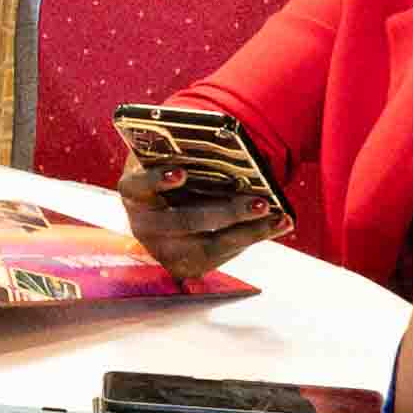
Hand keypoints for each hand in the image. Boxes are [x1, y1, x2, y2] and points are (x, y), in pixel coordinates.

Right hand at [115, 152, 281, 282]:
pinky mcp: (185, 265)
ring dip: (247, 230)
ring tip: (277, 216)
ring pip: (208, 245)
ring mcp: (163, 250)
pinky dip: (252, 236)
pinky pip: (222, 254)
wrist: (164, 204)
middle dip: (226, 212)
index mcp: (133, 190)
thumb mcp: (173, 159)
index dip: (156, 180)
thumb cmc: (175, 170)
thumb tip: (231, 147)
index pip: (137, 185)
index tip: (182, 173)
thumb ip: (188, 154)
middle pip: (184, 221)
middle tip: (259, 201)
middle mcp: (143, 224)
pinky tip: (278, 223)